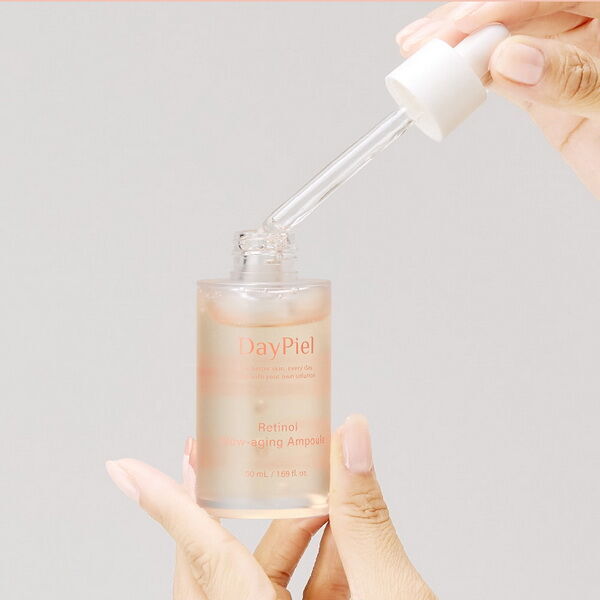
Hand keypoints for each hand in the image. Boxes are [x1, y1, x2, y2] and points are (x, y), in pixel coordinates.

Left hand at [106, 415, 434, 599]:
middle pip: (221, 567)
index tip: (126, 471)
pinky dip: (321, 559)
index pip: (205, 561)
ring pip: (264, 577)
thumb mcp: (391, 599)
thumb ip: (366, 517)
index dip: (166, 508)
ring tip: (322, 485)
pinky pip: (299, 595)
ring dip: (297, 527)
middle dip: (227, 507)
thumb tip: (353, 436)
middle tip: (219, 456)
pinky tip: (344, 527)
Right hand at [396, 2, 599, 198]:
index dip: (501, 3)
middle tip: (426, 40)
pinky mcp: (551, 89)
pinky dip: (476, 76)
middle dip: (468, 19)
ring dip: (462, 47)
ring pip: (508, 38)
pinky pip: (507, 74)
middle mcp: (594, 25)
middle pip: (522, 7)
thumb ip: (575, 79)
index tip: (460, 27)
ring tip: (420, 51)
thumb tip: (510, 60)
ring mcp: (570, 56)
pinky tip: (450, 74)